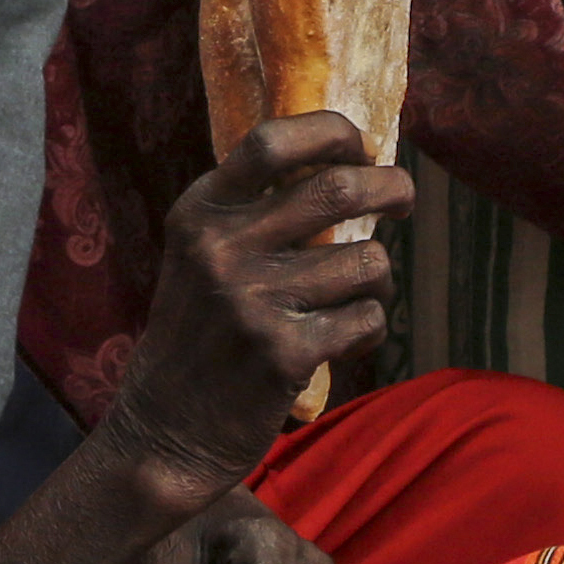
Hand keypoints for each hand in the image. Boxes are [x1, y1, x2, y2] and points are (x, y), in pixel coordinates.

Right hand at [99, 114, 410, 507]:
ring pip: (367, 261)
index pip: (270, 142)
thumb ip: (252, 211)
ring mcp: (253, 302)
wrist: (163, 432)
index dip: (331, 132)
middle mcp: (221, 249)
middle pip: (337, 188)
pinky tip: (339, 341)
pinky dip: (367, 329)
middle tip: (400, 199)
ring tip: (352, 298)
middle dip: (390, 187)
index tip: (361, 145)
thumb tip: (348, 166)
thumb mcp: (200, 255)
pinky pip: (367, 319)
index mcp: (199, 212)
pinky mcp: (284, 353)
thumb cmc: (198, 334)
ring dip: (376, 279)